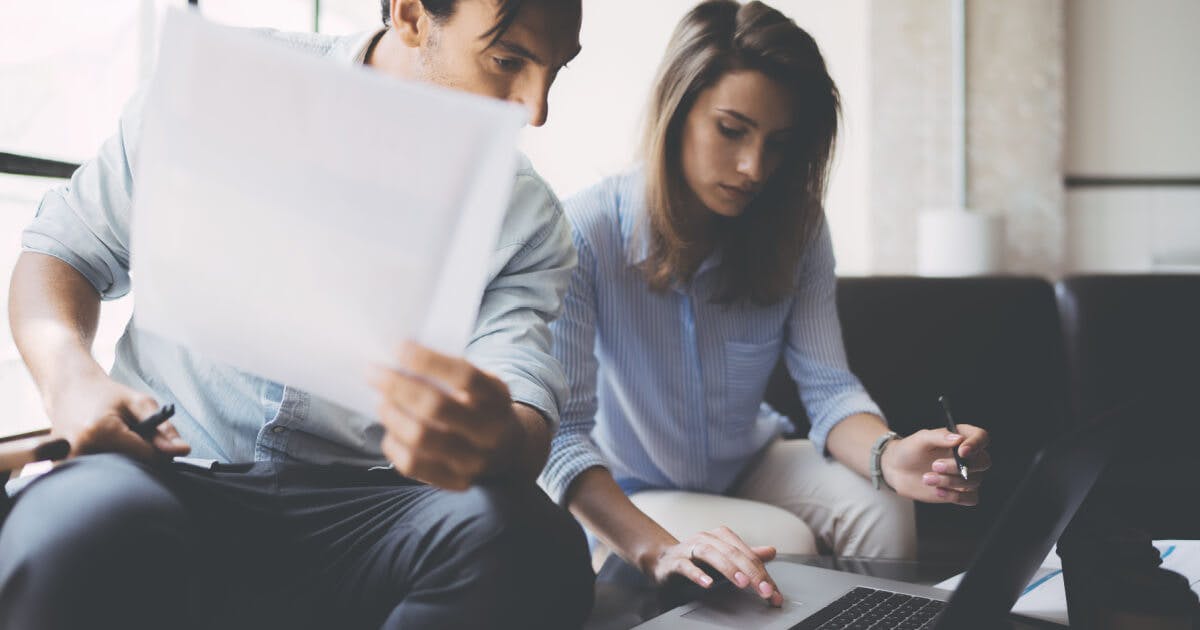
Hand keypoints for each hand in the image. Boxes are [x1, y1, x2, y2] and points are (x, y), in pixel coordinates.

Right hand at [47, 372, 189, 461]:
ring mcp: (68, 462)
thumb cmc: (107, 395)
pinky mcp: (63, 468)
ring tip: (117, 440)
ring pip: (116, 474)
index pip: (147, 458)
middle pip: (131, 468)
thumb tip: (183, 451)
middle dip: (142, 458)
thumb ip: (164, 428)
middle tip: (135, 438)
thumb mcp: (140, 403)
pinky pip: (99, 475)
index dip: (161, 453)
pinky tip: (104, 447)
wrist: (68, 390)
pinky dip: (109, 464)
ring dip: (125, 461)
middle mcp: (81, 450)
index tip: (161, 444)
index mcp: (101, 432)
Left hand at [371, 341, 519, 490]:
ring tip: (382, 401)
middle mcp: (490, 431)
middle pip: (436, 407)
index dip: (428, 361)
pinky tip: (391, 430)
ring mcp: (474, 460)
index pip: (465, 377)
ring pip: (421, 437)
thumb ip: (448, 372)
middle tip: (374, 372)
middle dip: (397, 386)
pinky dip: (393, 444)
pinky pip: (413, 465)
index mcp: (497, 398)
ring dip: (392, 414)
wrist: (506, 447)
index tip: (398, 348)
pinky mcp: (455, 481)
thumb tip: (396, 361)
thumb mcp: (479, 383)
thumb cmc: (478, 404)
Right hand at [643, 527, 784, 606]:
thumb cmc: (697, 559)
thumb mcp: (725, 558)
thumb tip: (772, 551)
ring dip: (728, 568)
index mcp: (721, 536)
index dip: (763, 573)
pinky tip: (708, 583)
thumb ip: (747, 556)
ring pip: (711, 554)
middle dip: (751, 573)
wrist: (663, 561)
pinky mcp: (674, 561)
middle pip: (733, 553)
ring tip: (742, 583)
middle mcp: (706, 538)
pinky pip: (686, 566)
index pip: (747, 554)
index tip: (773, 592)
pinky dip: (697, 574)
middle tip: (764, 590)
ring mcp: (689, 548)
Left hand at [880, 425, 990, 505]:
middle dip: (959, 466)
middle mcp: (968, 457)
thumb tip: (959, 439)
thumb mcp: (920, 439)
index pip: (982, 437)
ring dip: (949, 481)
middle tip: (935, 465)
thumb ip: (939, 436)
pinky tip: (937, 491)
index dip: (976, 444)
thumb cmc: (909, 450)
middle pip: (983, 462)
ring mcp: (965, 476)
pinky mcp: (960, 492)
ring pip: (973, 481)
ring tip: (926, 478)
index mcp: (961, 438)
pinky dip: (956, 496)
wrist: (896, 470)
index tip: (961, 452)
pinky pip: (971, 498)